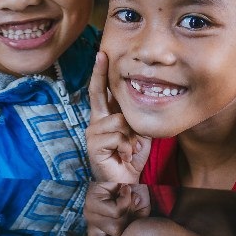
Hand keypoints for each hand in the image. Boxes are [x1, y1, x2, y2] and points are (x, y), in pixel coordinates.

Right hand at [86, 51, 149, 183]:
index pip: (103, 91)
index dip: (102, 73)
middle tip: (102, 55)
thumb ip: (136, 116)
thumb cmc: (131, 156)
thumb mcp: (138, 132)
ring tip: (129, 147)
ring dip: (130, 135)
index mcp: (106, 116)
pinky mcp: (93, 145)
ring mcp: (93, 133)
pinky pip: (117, 135)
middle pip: (97, 92)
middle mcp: (96, 122)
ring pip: (118, 120)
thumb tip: (142, 96)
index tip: (103, 54)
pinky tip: (124, 154)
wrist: (125, 180)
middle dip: (100, 73)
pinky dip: (126, 146)